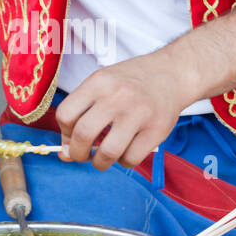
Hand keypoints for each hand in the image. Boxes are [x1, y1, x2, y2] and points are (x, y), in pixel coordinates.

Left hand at [55, 52, 184, 170]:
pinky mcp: (156, 130)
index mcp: (98, 82)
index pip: (65, 115)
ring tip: (103, 157)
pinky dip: (124, 161)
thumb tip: (64, 155)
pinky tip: (126, 151)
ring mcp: (138, 114)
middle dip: (77, 153)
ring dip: (99, 162)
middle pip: (83, 135)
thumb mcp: (102, 85)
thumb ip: (81, 114)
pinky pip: (131, 158)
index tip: (72, 137)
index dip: (64, 133)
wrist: (172, 73)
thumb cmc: (131, 83)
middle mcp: (117, 96)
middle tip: (83, 155)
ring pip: (108, 152)